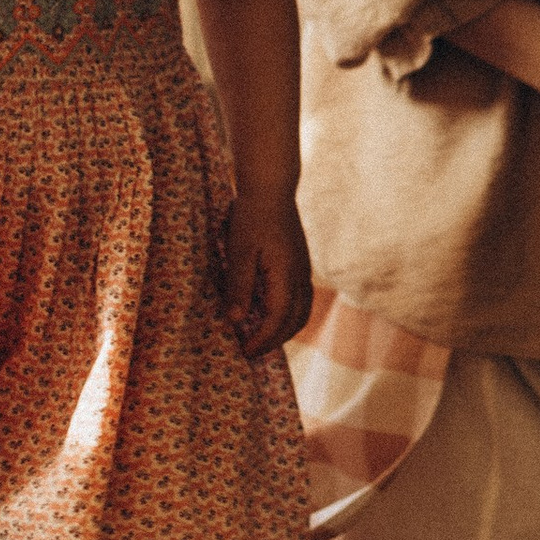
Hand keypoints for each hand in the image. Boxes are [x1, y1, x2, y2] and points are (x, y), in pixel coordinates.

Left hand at [223, 192, 314, 355]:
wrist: (271, 188)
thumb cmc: (251, 218)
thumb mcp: (239, 252)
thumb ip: (239, 287)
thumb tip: (236, 321)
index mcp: (286, 275)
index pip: (278, 319)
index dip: (262, 339)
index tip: (245, 351)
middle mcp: (300, 276)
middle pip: (295, 320)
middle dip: (275, 340)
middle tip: (252, 350)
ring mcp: (303, 269)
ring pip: (302, 311)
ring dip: (284, 330)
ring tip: (262, 337)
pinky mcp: (300, 263)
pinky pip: (300, 299)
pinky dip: (288, 314)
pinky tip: (269, 313)